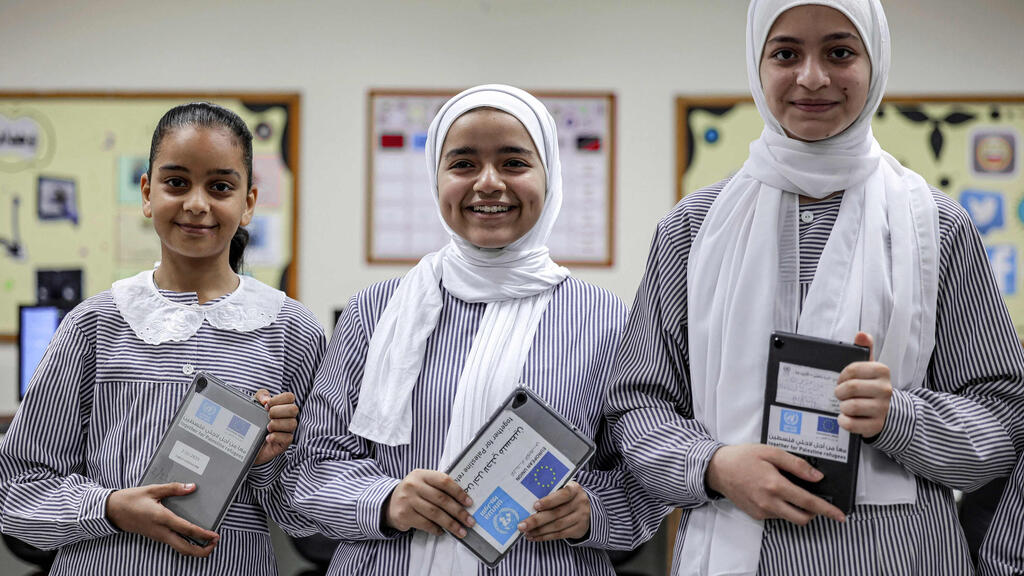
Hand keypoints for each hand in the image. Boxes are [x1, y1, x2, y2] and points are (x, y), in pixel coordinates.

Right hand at [106, 483, 219, 556]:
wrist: (111, 511)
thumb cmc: (131, 499)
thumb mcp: (152, 489)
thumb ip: (173, 488)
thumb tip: (192, 487)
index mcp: (161, 518)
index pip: (186, 529)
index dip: (202, 534)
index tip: (215, 536)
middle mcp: (160, 531)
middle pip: (184, 548)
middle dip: (201, 550)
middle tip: (215, 543)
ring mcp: (157, 536)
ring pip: (179, 548)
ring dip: (194, 548)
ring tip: (208, 542)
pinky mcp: (155, 536)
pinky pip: (173, 544)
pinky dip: (186, 544)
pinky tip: (193, 537)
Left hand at [253, 389, 297, 465]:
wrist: (245, 442)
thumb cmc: (253, 421)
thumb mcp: (253, 404)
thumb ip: (260, 396)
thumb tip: (266, 400)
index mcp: (282, 406)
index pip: (289, 397)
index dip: (278, 399)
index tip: (266, 405)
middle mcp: (287, 417)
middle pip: (294, 409)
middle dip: (278, 411)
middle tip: (268, 416)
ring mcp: (287, 430)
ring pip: (292, 423)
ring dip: (277, 424)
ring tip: (267, 427)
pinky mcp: (284, 443)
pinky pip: (288, 438)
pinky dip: (276, 437)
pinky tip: (267, 437)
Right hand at [384, 469, 474, 536]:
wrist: (389, 503)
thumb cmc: (413, 493)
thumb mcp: (423, 483)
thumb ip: (439, 487)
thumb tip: (464, 501)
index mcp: (421, 474)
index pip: (444, 481)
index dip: (458, 492)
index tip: (469, 503)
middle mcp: (413, 485)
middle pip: (441, 499)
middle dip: (458, 512)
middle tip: (469, 521)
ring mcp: (407, 500)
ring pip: (435, 513)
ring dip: (451, 524)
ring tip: (461, 530)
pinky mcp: (404, 515)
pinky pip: (425, 524)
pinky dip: (436, 529)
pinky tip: (443, 531)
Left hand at [518, 480, 589, 540]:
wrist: (587, 509)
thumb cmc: (567, 498)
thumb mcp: (563, 490)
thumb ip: (551, 493)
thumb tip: (527, 501)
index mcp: (574, 489)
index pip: (563, 494)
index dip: (549, 501)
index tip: (535, 506)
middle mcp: (580, 502)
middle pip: (556, 513)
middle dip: (537, 520)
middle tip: (522, 525)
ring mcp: (581, 517)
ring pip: (557, 526)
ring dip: (539, 531)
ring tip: (526, 532)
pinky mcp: (579, 529)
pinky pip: (560, 535)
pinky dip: (545, 536)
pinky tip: (534, 537)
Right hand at [706, 444, 845, 524]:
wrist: (717, 469)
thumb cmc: (743, 457)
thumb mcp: (771, 452)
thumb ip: (796, 464)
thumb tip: (816, 476)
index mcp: (775, 485)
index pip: (808, 502)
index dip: (827, 510)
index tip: (840, 515)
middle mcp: (769, 502)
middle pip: (802, 517)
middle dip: (814, 513)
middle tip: (816, 502)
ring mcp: (762, 510)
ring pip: (789, 517)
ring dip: (797, 509)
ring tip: (789, 490)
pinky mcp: (756, 514)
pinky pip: (776, 515)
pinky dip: (782, 507)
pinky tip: (774, 493)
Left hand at [835, 332, 891, 438]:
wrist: (888, 411)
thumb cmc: (872, 386)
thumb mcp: (870, 367)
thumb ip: (865, 349)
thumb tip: (861, 334)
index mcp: (882, 371)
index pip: (852, 369)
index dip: (842, 375)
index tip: (841, 380)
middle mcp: (885, 390)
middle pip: (851, 388)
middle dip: (840, 391)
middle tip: (840, 394)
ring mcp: (882, 409)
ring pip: (851, 406)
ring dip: (843, 406)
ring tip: (845, 405)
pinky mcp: (876, 425)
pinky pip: (852, 424)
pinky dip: (844, 421)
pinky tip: (845, 417)